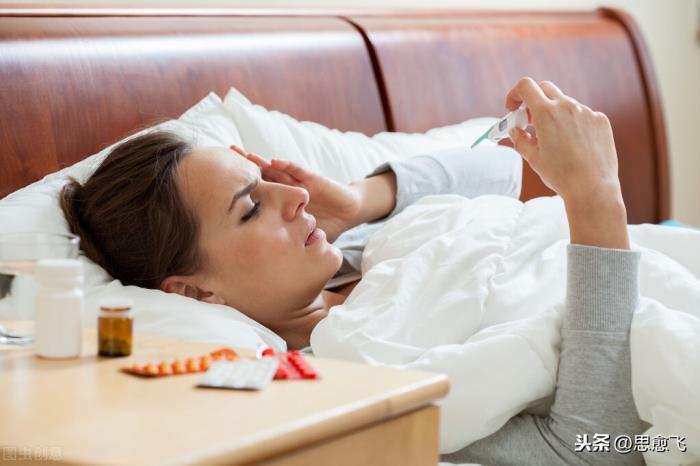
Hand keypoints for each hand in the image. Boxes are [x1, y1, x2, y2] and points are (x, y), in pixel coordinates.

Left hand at [230, 145, 360, 242]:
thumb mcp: (297, 236)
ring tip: (246, 156)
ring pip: (277, 170)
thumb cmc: (321, 223)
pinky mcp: (313, 179)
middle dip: (246, 167)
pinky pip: (298, 171)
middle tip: (227, 157)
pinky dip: (287, 166)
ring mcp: (299, 182)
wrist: (347, 212)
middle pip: (263, 175)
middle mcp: (287, 189)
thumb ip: (283, 245)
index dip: (242, 187)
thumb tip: (259, 265)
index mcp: (281, 202)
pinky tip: (275, 161)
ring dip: (262, 162)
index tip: (221, 183)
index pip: (258, 192)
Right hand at [504, 78, 628, 248]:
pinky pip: (583, 114)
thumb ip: (520, 139)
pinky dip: (573, 123)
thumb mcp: (533, 158)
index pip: (525, 86)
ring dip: (555, 114)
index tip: (513, 108)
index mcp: (546, 114)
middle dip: (533, 101)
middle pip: (545, 88)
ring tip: (555, 140)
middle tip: (530, 121)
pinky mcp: (600, 120)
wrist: (592, 188)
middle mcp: (567, 106)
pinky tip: (574, 145)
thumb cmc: (560, 175)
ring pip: (565, 103)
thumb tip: (514, 130)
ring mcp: (586, 112)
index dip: (514, 94)